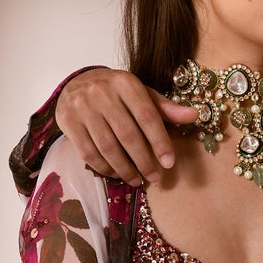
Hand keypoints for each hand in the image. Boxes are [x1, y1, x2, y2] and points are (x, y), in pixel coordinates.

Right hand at [56, 67, 197, 183]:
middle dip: (143, 161)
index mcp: (125, 83)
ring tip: (136, 180)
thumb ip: (165, 107)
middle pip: (127, 134)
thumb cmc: (116, 92)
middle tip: (154, 177)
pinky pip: (88, 152)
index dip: (160, 142)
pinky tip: (116, 174)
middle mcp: (102, 92)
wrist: (77, 83)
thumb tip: (194, 115)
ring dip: (124, 168)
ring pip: (107, 146)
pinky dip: (104, 167)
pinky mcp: (67, 121)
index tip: (168, 163)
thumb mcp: (141, 94)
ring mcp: (82, 106)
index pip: (147, 117)